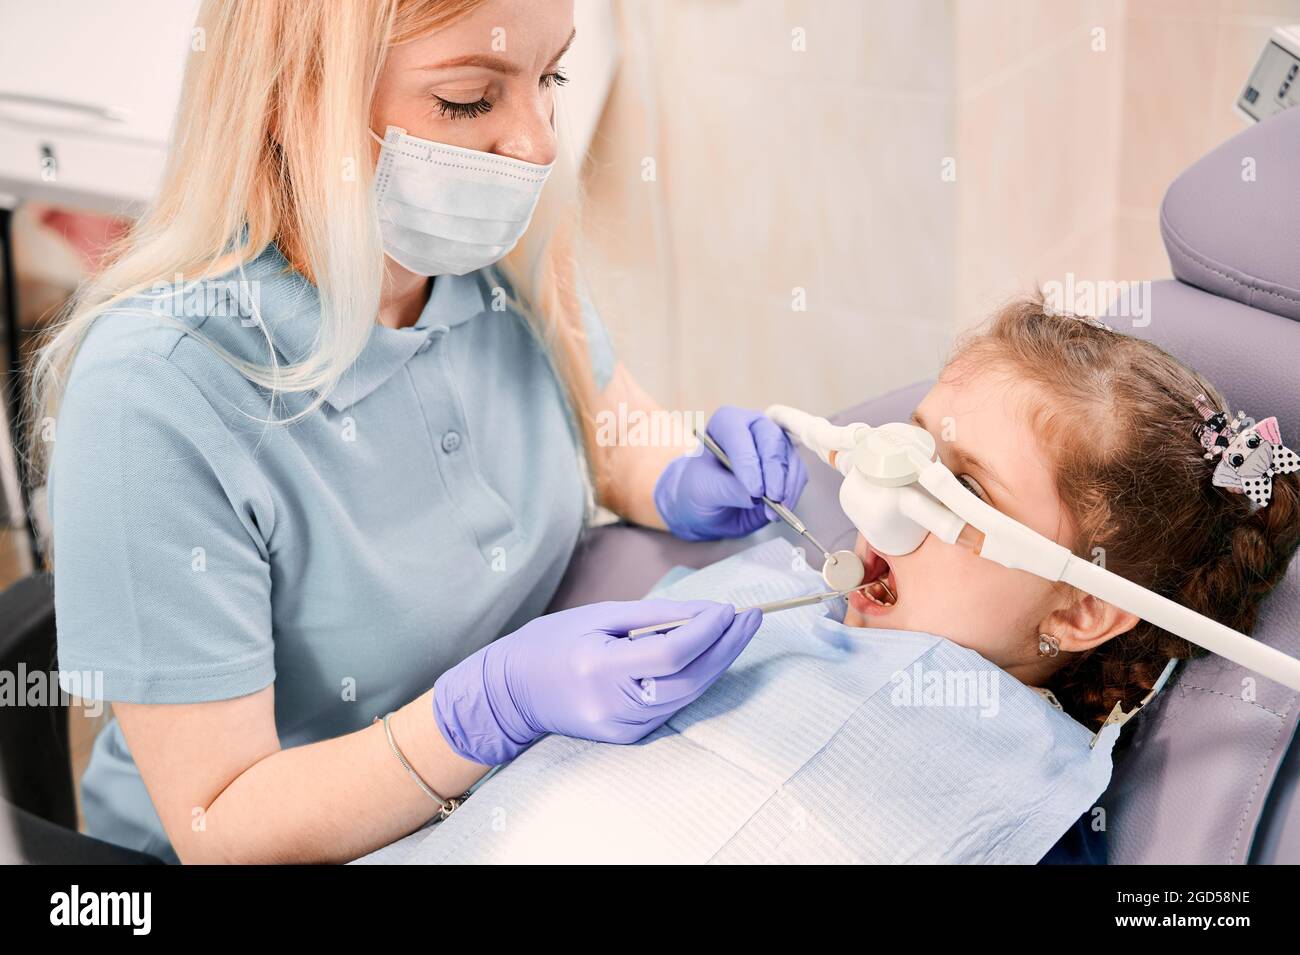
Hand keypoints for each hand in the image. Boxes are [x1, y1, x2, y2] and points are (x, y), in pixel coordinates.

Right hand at [433, 600, 761, 764]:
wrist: (512, 692)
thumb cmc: (553, 643)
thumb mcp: (599, 616)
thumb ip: (655, 616)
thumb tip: (706, 614)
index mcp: (600, 667)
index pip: (672, 653)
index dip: (706, 632)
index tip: (728, 607)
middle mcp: (614, 705)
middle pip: (689, 680)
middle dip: (727, 647)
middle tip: (752, 618)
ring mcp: (622, 728)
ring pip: (688, 696)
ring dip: (719, 663)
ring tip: (740, 632)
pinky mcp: (628, 737)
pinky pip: (673, 705)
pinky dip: (696, 679)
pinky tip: (711, 654)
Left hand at [654, 406, 808, 540]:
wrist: (710, 505)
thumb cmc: (701, 488)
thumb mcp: (703, 490)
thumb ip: (726, 489)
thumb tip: (755, 496)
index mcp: (727, 422)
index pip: (739, 433)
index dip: (748, 460)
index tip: (753, 489)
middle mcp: (754, 427)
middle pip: (772, 439)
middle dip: (774, 471)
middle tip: (772, 497)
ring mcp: (774, 445)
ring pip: (790, 458)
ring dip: (786, 485)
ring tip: (775, 509)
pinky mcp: (787, 466)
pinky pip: (798, 475)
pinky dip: (792, 494)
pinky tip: (781, 509)